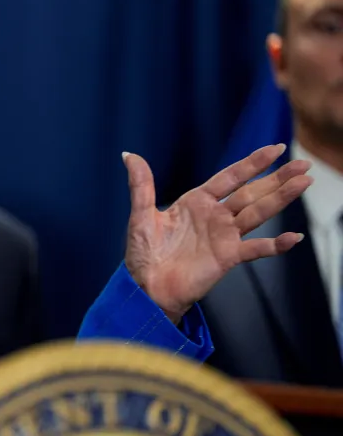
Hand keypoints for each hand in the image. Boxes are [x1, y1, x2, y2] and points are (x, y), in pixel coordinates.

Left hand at [123, 144, 311, 322]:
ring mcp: (224, 236)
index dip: (252, 163)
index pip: (230, 177)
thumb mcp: (141, 216)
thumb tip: (129, 155)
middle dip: (277, 178)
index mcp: (196, 202)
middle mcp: (215, 216)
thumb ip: (142, 185)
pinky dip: (275, 245)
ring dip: (282, 199)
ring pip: (259, 213)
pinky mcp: (228, 257)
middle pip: (252, 193)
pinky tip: (294, 238)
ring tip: (305, 183)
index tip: (275, 148)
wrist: (146, 287)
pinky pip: (256, 249)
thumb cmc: (143, 254)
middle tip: (304, 164)